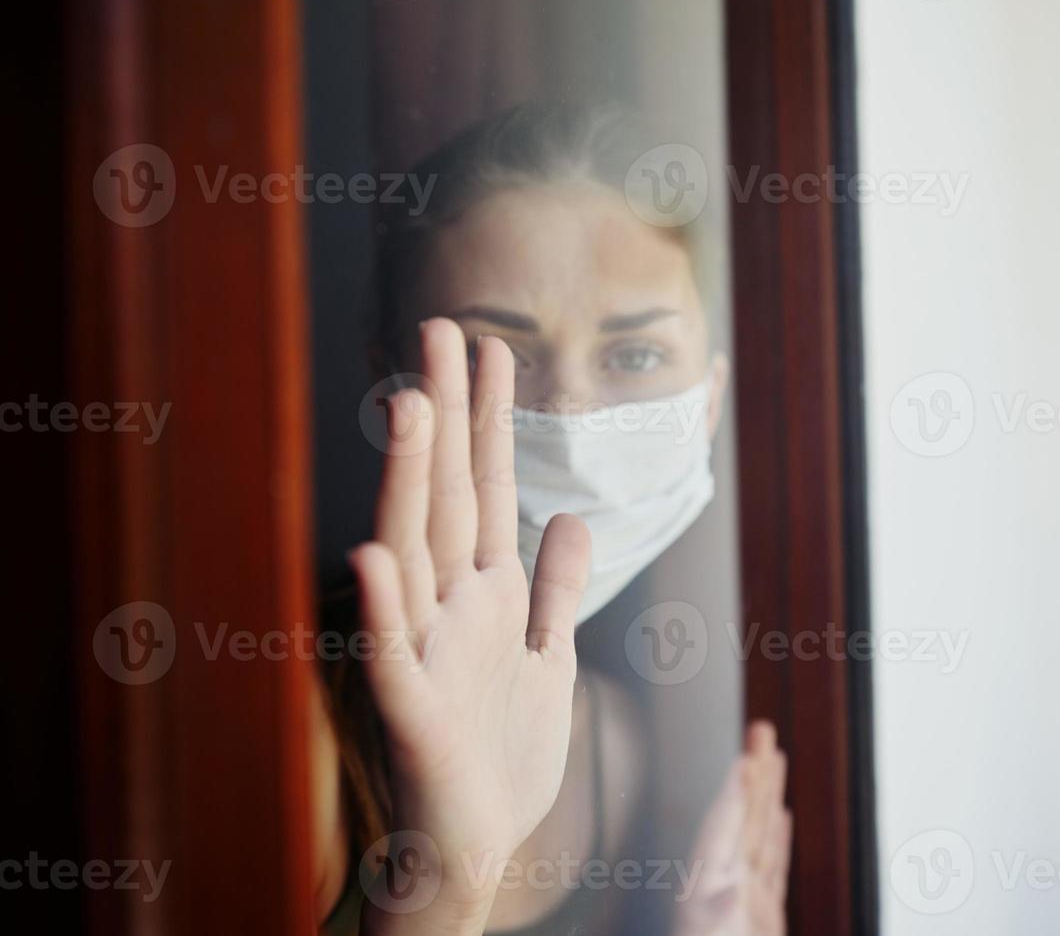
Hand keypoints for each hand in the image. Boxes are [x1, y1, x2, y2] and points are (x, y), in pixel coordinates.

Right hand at [350, 320, 590, 931]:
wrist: (473, 844)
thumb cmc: (502, 754)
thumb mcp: (548, 657)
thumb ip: (553, 589)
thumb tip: (569, 519)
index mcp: (486, 593)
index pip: (487, 488)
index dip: (490, 422)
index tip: (490, 351)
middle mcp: (451, 607)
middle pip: (448, 496)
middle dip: (449, 417)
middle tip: (441, 332)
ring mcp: (428, 652)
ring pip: (415, 554)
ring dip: (409, 485)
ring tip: (408, 411)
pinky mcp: (413, 710)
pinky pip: (394, 655)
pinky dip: (386, 610)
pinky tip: (372, 557)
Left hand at [673, 721, 791, 935]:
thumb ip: (720, 917)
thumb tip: (730, 892)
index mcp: (709, 888)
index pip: (725, 825)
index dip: (736, 789)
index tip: (747, 752)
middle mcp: (726, 886)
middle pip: (743, 817)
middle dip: (754, 774)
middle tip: (763, 728)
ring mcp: (745, 901)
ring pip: (759, 837)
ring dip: (767, 796)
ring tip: (776, 759)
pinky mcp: (763, 919)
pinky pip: (772, 868)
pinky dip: (777, 837)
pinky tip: (781, 816)